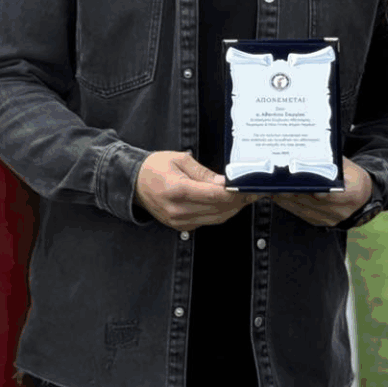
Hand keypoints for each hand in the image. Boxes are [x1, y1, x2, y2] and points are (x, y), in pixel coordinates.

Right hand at [135, 150, 255, 230]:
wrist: (133, 183)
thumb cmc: (155, 167)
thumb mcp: (180, 160)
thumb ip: (205, 173)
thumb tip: (227, 182)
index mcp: (177, 190)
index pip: (215, 196)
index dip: (236, 193)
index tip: (250, 186)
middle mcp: (178, 210)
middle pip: (219, 209)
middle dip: (240, 200)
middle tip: (254, 190)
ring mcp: (179, 221)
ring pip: (217, 218)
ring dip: (233, 208)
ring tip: (245, 196)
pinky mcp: (181, 227)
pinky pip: (208, 221)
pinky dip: (221, 213)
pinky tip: (228, 202)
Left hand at [274, 157, 373, 226]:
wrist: (362, 198)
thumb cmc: (353, 176)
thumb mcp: (349, 166)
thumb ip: (331, 161)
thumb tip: (307, 152)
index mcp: (354, 194)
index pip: (336, 194)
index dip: (321, 192)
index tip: (307, 186)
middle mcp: (341, 210)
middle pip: (312, 200)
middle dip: (292, 189)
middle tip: (275, 179)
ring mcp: (329, 219)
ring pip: (301, 207)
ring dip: (284, 196)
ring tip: (270, 184)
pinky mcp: (318, 222)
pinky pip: (298, 212)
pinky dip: (286, 202)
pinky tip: (275, 193)